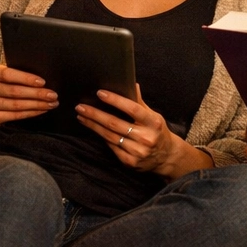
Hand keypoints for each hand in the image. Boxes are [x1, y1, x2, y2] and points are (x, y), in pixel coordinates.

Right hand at [0, 64, 57, 123]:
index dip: (26, 78)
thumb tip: (43, 75)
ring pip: (16, 105)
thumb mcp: (5, 72)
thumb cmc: (2, 82)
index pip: (7, 74)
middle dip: (37, 94)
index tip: (43, 82)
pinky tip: (41, 110)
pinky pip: (15, 116)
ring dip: (37, 105)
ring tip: (51, 103)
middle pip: (15, 91)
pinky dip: (31, 113)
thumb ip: (18, 71)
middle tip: (53, 95)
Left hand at [75, 85, 208, 178]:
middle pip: (115, 124)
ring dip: (93, 126)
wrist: (166, 157)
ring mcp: (137, 151)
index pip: (132, 109)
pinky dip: (102, 137)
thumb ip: (140, 102)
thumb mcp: (153, 116)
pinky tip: (94, 129)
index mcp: (153, 122)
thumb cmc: (157, 132)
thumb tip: (131, 84)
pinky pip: (112, 147)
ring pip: (109, 136)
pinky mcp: (130, 162)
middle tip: (80, 107)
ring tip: (81, 117)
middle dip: (95, 114)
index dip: (115, 100)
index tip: (100, 93)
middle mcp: (146, 137)